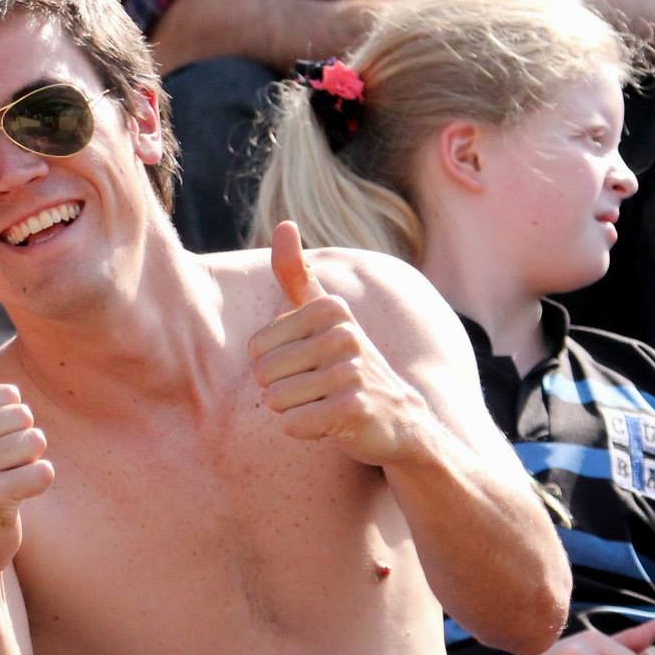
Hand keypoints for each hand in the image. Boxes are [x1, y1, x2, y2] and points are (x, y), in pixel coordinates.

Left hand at [250, 221, 427, 466]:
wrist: (397, 418)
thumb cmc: (347, 365)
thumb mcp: (323, 315)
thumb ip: (298, 275)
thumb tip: (284, 224)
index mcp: (330, 310)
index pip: (256, 347)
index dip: (273, 365)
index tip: (308, 365)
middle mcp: (343, 335)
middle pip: (263, 374)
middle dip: (281, 390)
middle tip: (317, 389)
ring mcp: (350, 372)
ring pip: (275, 401)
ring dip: (293, 411)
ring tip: (325, 403)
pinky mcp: (352, 409)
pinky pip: (292, 424)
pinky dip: (303, 430)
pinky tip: (331, 423)